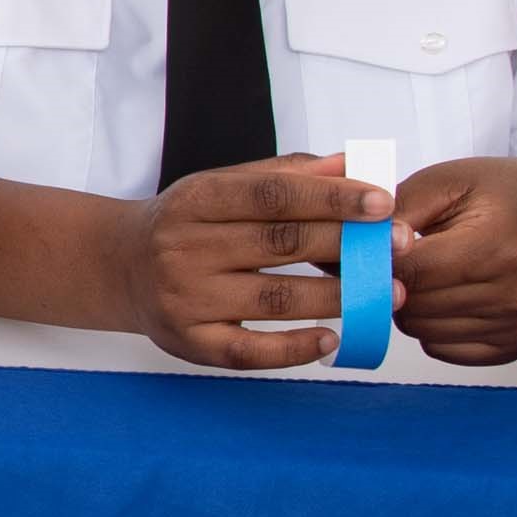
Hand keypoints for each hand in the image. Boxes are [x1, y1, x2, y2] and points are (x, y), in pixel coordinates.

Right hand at [98, 153, 392, 370]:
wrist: (117, 266)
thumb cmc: (187, 223)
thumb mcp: (224, 186)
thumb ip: (288, 175)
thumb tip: (356, 164)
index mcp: (196, 200)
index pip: (272, 195)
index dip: (331, 197)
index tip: (383, 202)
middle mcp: (184, 248)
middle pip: (280, 244)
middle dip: (349, 245)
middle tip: (399, 246)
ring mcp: (184, 299)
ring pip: (275, 299)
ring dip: (339, 296)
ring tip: (386, 292)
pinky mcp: (188, 342)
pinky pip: (249, 352)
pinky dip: (296, 348)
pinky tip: (332, 337)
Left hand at [387, 158, 516, 365]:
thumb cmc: (503, 194)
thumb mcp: (449, 180)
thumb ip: (397, 210)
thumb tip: (351, 246)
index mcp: (498, 245)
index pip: (410, 272)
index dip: (378, 261)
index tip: (368, 246)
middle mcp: (516, 292)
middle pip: (412, 307)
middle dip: (392, 283)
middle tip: (403, 256)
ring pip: (422, 332)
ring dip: (411, 305)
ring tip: (432, 270)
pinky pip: (445, 349)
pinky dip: (434, 326)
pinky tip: (451, 293)